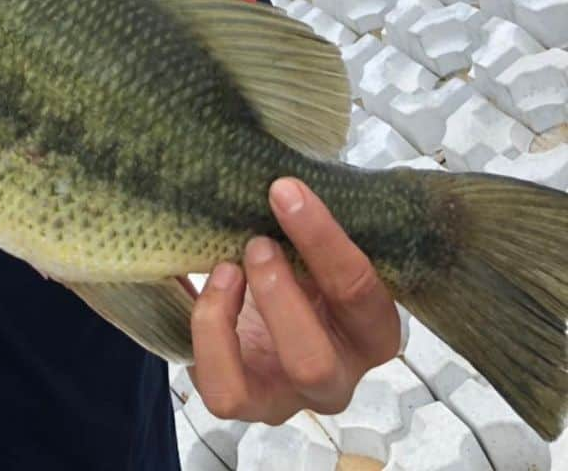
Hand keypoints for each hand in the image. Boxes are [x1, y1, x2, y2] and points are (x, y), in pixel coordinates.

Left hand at [190, 177, 400, 424]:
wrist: (259, 304)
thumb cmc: (294, 262)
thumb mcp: (306, 245)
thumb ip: (301, 222)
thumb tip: (268, 167)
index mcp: (369, 328)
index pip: (361, 292)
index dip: (323, 239)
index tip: (285, 190)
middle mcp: (336, 374)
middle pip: (313, 360)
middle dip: (277, 295)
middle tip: (255, 242)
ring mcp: (287, 397)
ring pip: (248, 392)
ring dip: (229, 321)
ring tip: (223, 267)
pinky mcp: (243, 400)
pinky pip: (221, 387)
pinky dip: (204, 333)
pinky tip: (199, 285)